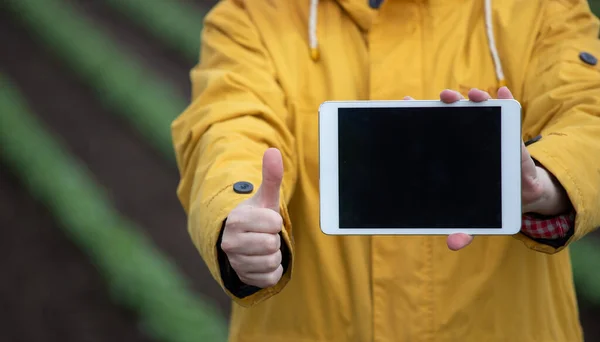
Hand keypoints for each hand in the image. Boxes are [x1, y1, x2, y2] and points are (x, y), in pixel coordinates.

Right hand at [220, 148, 283, 287]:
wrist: (240, 241)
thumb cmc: (256, 217)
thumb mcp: (264, 198)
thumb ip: (270, 176)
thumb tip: (273, 151)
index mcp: (236, 220)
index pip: (274, 223)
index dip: (275, 221)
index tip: (266, 221)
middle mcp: (230, 242)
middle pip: (272, 244)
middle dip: (274, 239)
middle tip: (264, 234)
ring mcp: (235, 262)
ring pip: (272, 261)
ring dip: (274, 254)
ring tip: (262, 247)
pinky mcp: (244, 278)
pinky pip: (271, 277)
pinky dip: (273, 270)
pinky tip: (262, 260)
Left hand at [423, 87, 568, 250]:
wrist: (516, 196)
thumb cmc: (486, 200)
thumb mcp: (473, 217)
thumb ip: (464, 229)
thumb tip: (454, 244)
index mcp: (448, 155)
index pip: (428, 132)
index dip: (417, 117)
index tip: (405, 103)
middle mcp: (463, 140)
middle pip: (451, 116)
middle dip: (446, 102)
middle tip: (444, 98)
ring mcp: (486, 135)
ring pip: (477, 111)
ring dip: (475, 98)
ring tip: (475, 95)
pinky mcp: (509, 136)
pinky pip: (508, 113)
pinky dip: (507, 101)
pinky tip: (506, 94)